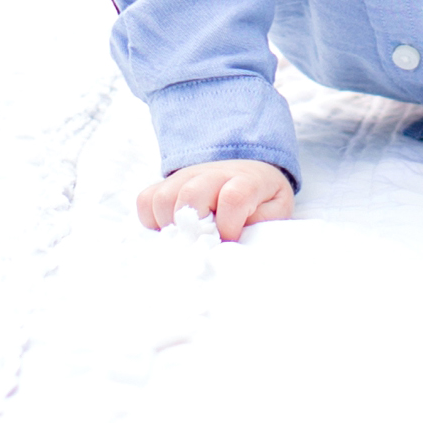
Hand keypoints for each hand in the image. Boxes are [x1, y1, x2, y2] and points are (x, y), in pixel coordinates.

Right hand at [137, 160, 295, 241]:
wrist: (248, 171)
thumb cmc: (261, 201)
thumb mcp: (275, 211)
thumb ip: (262, 228)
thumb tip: (236, 251)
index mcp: (245, 180)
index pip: (233, 197)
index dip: (229, 226)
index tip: (230, 242)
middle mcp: (212, 174)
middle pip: (191, 195)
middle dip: (194, 229)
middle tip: (201, 247)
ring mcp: (186, 176)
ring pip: (163, 197)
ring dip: (170, 226)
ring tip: (186, 241)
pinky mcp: (168, 183)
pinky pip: (146, 199)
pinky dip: (151, 220)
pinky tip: (170, 231)